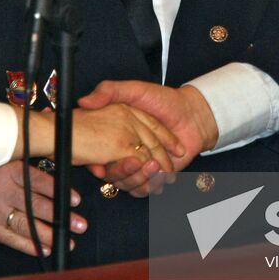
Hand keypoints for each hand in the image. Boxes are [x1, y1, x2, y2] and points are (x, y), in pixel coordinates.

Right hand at [0, 163, 85, 256]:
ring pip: (26, 224)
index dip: (59, 191)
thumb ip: (22, 167)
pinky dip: (28, 244)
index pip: (39, 181)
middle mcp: (1, 189)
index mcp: (8, 168)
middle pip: (37, 205)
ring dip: (49, 234)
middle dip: (61, 217)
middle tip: (80, 224)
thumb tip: (53, 174)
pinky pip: (10, 237)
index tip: (75, 201)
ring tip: (68, 241)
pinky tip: (43, 248)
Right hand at [79, 81, 216, 195]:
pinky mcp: (152, 176)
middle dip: (122, 172)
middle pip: (112, 173)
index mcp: (114, 134)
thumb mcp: (135, 89)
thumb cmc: (164, 100)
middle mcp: (123, 152)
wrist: (194, 115)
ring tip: (154, 165)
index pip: (97, 154)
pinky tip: (161, 176)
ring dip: (138, 179)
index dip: (96, 162)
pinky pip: (144, 190)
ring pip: (127, 184)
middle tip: (136, 161)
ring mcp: (138, 165)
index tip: (99, 166)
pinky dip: (150, 186)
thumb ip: (109, 91)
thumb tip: (84, 101)